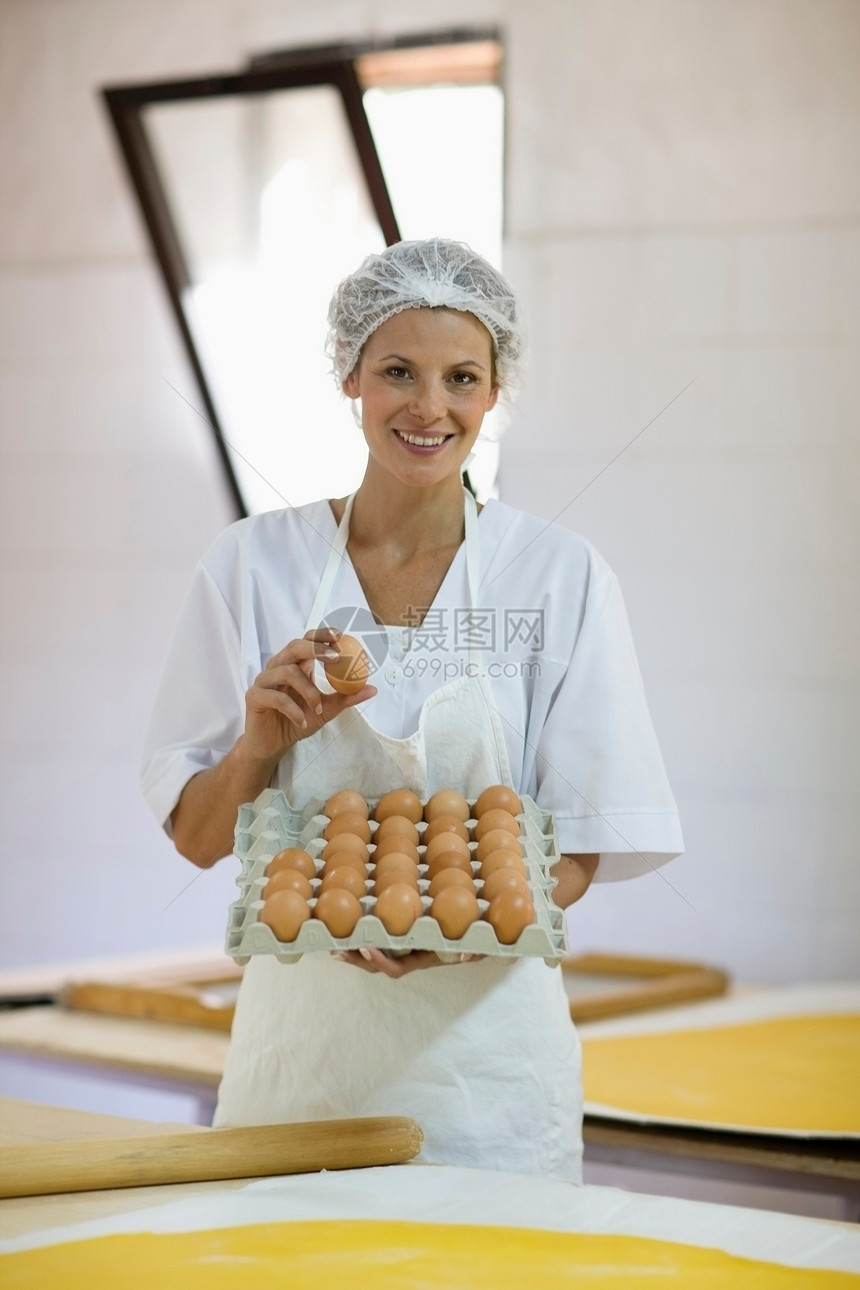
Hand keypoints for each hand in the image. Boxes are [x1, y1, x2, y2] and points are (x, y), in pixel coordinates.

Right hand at [242, 628, 376, 763]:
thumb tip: (373, 689)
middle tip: (336, 659)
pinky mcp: (254, 696)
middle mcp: (279, 667)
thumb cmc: (297, 721)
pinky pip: (275, 697)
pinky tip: (302, 721)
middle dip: (316, 649)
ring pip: (287, 672)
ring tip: (318, 709)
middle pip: (294, 646)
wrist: (273, 744)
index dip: (322, 635)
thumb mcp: (326, 710)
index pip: (307, 640)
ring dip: (308, 691)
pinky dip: (293, 709)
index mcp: (296, 664)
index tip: (340, 636)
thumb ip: (346, 698)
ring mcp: (265, 680)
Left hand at [332, 948, 483, 977]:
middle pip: (379, 966)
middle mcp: (412, 957)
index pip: (398, 967)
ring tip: (334, 946)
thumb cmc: (475, 942)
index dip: (380, 962)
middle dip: (358, 960)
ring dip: (355, 953)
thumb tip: (468, 954)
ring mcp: (406, 949)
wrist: (478, 940)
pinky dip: (364, 938)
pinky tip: (350, 930)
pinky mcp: (403, 937)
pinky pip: (381, 942)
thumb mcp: (477, 945)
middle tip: (337, 951)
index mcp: (424, 959)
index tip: (366, 950)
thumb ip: (473, 949)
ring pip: (376, 957)